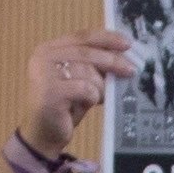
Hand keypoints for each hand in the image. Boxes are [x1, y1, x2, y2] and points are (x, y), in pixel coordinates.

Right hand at [20, 28, 136, 157]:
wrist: (45, 135)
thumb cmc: (65, 107)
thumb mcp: (81, 80)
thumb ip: (93, 64)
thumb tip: (123, 54)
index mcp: (49, 49)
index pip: (82, 37)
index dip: (106, 38)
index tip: (127, 44)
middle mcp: (43, 58)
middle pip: (86, 52)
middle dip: (112, 61)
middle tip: (130, 70)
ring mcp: (44, 75)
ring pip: (87, 72)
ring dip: (101, 86)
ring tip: (101, 97)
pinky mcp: (50, 93)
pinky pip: (85, 89)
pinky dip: (93, 97)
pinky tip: (89, 103)